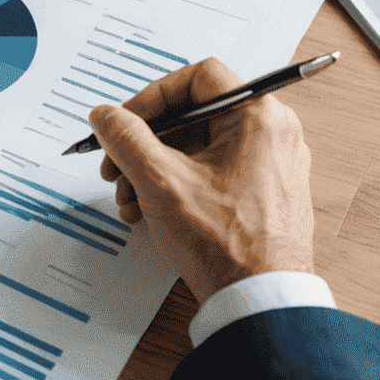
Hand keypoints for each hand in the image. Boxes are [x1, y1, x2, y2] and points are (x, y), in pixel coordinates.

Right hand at [88, 56, 314, 303]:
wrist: (260, 303)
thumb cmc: (225, 243)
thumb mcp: (159, 180)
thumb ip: (125, 137)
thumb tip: (106, 115)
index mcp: (259, 118)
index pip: (199, 76)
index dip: (154, 95)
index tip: (126, 122)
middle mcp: (273, 136)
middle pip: (194, 116)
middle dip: (145, 142)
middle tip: (115, 165)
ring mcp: (271, 167)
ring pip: (199, 148)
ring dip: (154, 168)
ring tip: (129, 199)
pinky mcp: (265, 195)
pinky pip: (213, 174)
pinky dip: (178, 185)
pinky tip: (149, 211)